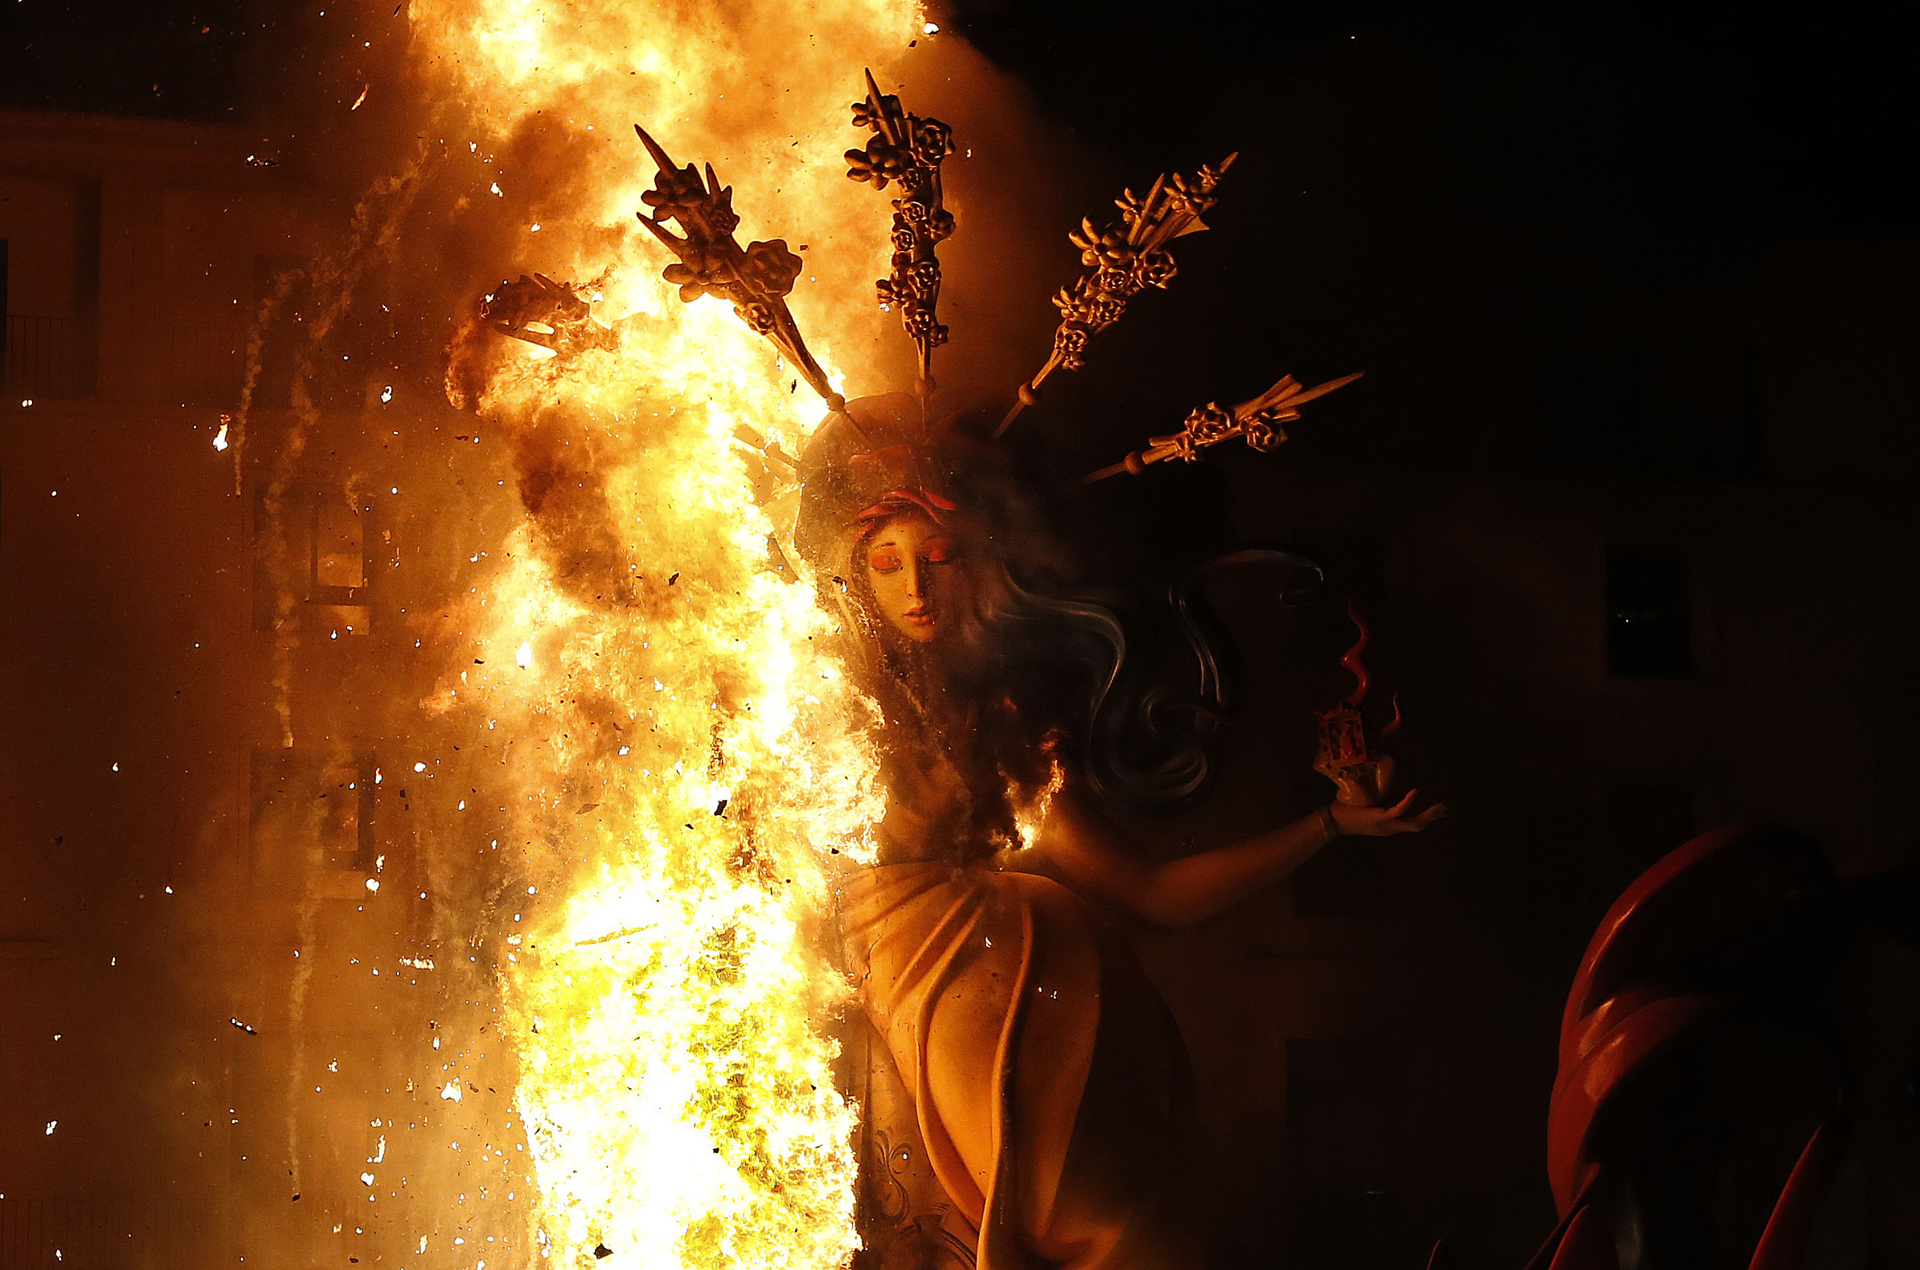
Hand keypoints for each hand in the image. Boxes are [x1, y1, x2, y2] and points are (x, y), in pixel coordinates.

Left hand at [1329, 789, 1445, 836]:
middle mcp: (1390, 828)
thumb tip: (1394, 788)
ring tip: (1441, 806)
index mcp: (1389, 826)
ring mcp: (1386, 825)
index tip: (1440, 812)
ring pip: (1413, 823)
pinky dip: (1408, 801)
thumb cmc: (1348, 813)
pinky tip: (1416, 790)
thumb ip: (1383, 801)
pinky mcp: (1380, 818)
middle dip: (1433, 817)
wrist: (1333, 822)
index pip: (1412, 823)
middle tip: (1447, 809)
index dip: (1427, 818)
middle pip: (1418, 826)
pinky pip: (1398, 810)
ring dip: (1428, 815)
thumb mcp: (1371, 808)